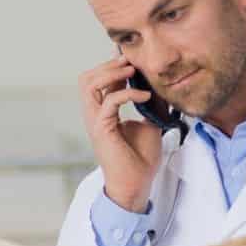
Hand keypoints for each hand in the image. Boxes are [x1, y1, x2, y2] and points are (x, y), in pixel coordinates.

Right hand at [78, 55, 164, 212]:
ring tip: (132, 72)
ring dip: (111, 73)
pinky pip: (110, 101)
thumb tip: (159, 85)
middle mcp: (95, 115)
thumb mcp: (150, 123)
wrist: (137, 184)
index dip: (115, 67)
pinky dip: (128, 94)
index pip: (100, 82)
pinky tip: (145, 96)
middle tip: (130, 62)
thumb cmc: (141, 159)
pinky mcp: (102, 129)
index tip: (135, 61)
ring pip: (89, 85)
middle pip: (86, 79)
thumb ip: (151, 105)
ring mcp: (95, 122)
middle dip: (108, 65)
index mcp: (103, 113)